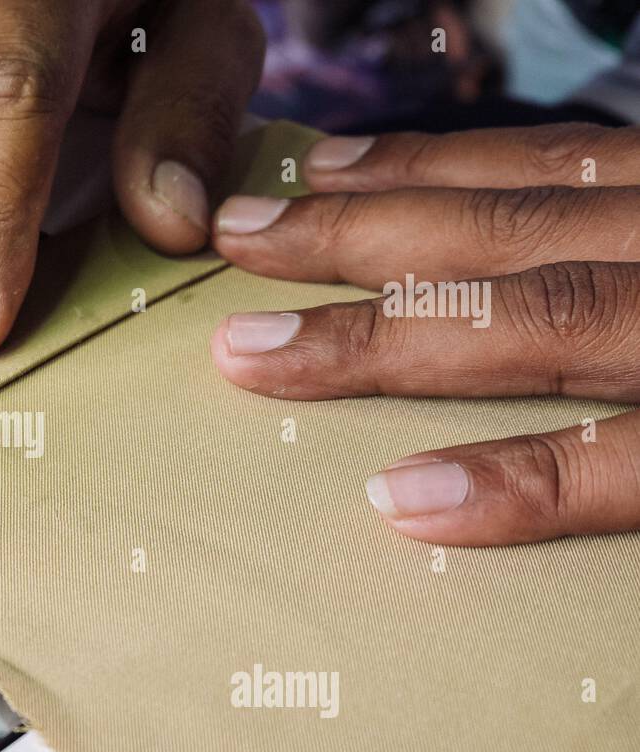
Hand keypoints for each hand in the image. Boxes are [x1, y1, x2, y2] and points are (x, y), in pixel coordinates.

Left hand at [210, 123, 639, 546]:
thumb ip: (629, 252)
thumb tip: (526, 270)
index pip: (546, 173)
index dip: (427, 168)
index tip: (321, 169)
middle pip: (508, 232)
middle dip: (357, 235)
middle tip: (237, 236)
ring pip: (542, 319)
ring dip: (385, 338)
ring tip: (255, 354)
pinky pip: (624, 463)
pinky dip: (514, 478)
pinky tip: (398, 496)